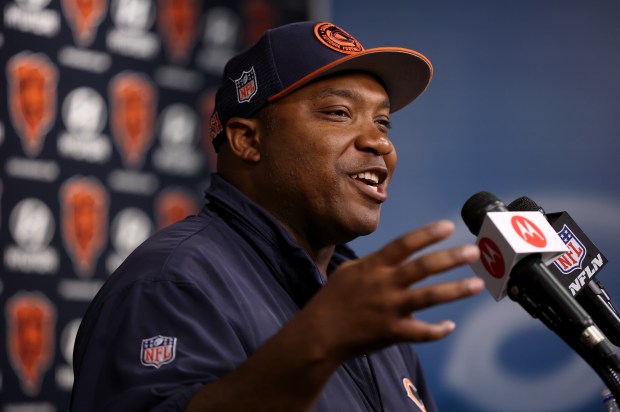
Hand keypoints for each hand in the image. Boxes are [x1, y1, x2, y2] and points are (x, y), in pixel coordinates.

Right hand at [302, 220, 483, 360]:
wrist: (320, 333)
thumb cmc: (332, 299)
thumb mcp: (349, 272)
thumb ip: (374, 262)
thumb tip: (393, 255)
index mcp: (374, 266)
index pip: (404, 244)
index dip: (427, 234)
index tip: (449, 226)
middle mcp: (384, 285)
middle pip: (422, 267)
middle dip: (450, 258)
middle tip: (473, 251)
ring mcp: (389, 309)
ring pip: (428, 297)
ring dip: (455, 290)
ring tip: (477, 284)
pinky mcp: (391, 332)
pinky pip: (421, 332)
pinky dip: (437, 330)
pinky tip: (450, 326)